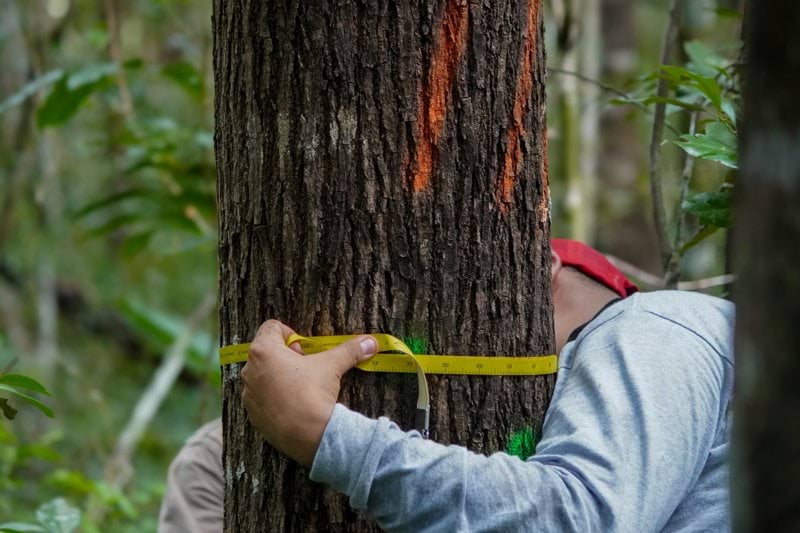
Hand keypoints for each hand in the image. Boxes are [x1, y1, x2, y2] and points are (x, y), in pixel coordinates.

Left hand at [240, 320, 377, 465]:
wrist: (309, 435)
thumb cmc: (314, 393)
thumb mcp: (333, 365)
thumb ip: (350, 350)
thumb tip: (371, 342)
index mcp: (263, 351)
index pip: (271, 327)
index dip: (290, 334)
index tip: (303, 349)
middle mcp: (249, 370)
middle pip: (266, 352)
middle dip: (285, 356)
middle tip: (305, 367)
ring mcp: (248, 394)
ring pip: (263, 375)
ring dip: (279, 376)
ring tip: (300, 388)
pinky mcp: (252, 414)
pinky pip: (262, 398)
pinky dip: (274, 397)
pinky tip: (293, 405)